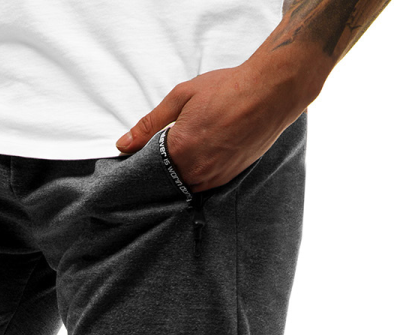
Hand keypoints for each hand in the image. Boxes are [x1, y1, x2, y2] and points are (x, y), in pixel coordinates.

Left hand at [115, 55, 323, 191]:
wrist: (270, 93)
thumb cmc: (227, 89)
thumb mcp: (182, 97)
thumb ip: (149, 123)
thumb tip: (123, 144)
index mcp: (180, 149)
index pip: (147, 168)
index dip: (138, 163)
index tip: (133, 159)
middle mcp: (196, 170)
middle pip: (164, 181)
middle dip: (156, 171)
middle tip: (157, 155)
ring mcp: (213, 178)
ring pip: (183, 185)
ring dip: (176, 175)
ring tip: (180, 154)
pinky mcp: (226, 179)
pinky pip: (201, 186)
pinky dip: (193, 176)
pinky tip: (196, 159)